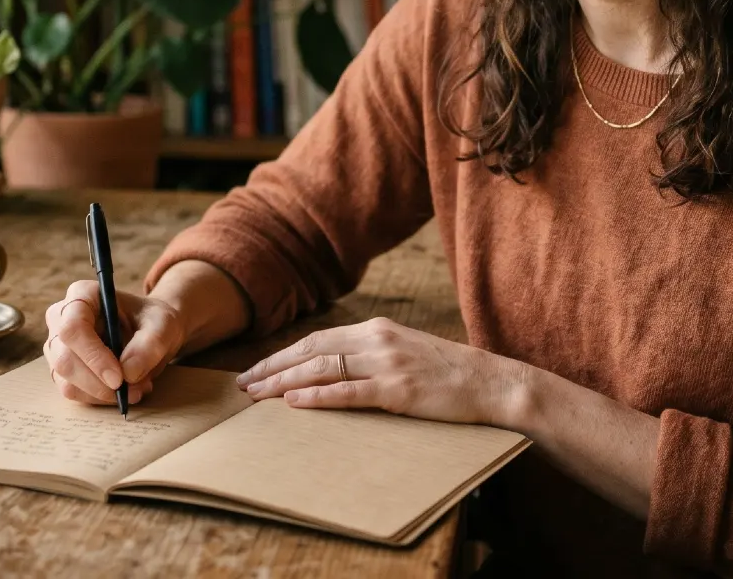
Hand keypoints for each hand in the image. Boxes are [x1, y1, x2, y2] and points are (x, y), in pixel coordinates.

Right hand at [44, 281, 186, 405]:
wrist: (150, 332)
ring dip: (103, 393)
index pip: (73, 328)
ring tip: (137, 389)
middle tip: (133, 391)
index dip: (93, 356)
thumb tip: (128, 374)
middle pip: (65, 359)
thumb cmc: (152, 321)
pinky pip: (73, 392)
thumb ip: (149, 345)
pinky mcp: (62, 369)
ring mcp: (57, 346)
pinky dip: (100, 398)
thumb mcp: (162, 326)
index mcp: (82, 295)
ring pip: (66, 380)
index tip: (119, 378)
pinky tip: (124, 391)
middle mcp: (61, 318)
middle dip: (99, 383)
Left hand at [235, 317, 530, 426]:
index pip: (317, 339)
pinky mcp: (398, 389)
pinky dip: (318, 397)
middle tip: (244, 384)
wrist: (488, 383)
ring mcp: (388, 363)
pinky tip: (295, 403)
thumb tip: (332, 369)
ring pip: (323, 369)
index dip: (283, 355)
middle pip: (312, 351)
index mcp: (376, 329)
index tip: (257, 369)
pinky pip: (349, 392)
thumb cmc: (445, 373)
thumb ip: (369, 355)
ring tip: (258, 395)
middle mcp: (377, 340)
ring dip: (285, 382)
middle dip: (273, 367)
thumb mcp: (403, 352)